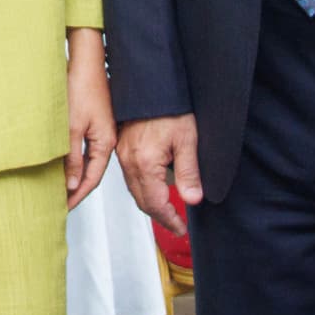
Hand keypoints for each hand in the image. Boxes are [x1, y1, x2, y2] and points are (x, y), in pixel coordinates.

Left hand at [65, 29, 115, 210]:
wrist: (85, 61)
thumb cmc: (81, 88)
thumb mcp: (72, 127)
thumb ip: (72, 158)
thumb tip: (71, 184)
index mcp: (105, 143)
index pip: (92, 179)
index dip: (78, 195)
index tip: (64, 208)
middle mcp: (105, 139)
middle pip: (91, 172)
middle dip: (76, 189)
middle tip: (60, 203)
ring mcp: (100, 130)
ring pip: (87, 160)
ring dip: (74, 174)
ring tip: (59, 188)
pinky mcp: (93, 121)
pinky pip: (84, 147)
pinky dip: (74, 159)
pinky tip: (62, 163)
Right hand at [116, 113, 202, 236]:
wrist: (152, 85)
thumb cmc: (170, 108)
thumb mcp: (187, 140)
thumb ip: (189, 173)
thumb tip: (192, 200)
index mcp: (145, 164)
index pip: (155, 204)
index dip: (169, 220)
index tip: (181, 229)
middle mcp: (129, 162)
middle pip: (142, 201)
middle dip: (160, 216)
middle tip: (176, 225)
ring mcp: (123, 155)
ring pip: (134, 190)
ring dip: (150, 203)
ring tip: (168, 210)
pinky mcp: (121, 148)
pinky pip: (130, 177)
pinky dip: (142, 188)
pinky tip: (154, 187)